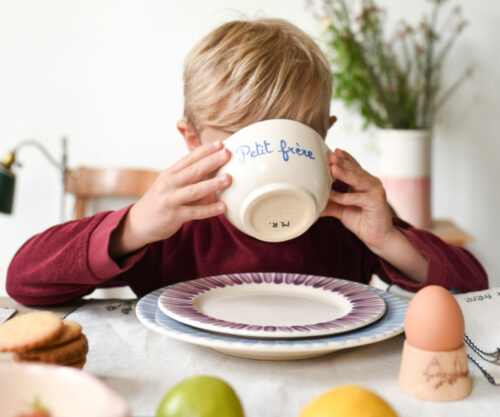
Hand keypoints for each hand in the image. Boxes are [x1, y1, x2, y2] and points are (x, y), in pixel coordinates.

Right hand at [110, 141, 230, 257]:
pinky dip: (210, 210)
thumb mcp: (170, 185)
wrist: (138, 223)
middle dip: (211, 161)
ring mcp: (170, 199)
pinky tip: (223, 207)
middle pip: (193, 170)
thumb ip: (190, 179)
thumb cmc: (160, 202)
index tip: (220, 143)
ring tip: (228, 179)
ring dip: (212, 184)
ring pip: (194, 190)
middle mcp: (169, 184)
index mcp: (170, 173)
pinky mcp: (173, 216)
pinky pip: (195, 212)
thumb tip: (216, 173)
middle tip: (227, 153)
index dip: (205, 150)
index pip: (189, 159)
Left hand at [322, 148, 395, 251]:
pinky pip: (357, 198)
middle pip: (354, 170)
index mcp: (364, 181)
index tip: (331, 151)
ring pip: (357, 180)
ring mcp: (375, 191)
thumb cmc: (361, 220)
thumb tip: (310, 202)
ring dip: (344, 174)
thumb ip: (329, 203)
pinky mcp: (376, 202)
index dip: (343, 158)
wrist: (378, 237)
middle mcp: (371, 182)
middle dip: (342, 162)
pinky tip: (332, 194)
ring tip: (332, 168)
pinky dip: (344, 197)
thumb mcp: (342, 209)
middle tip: (330, 155)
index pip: (353, 166)